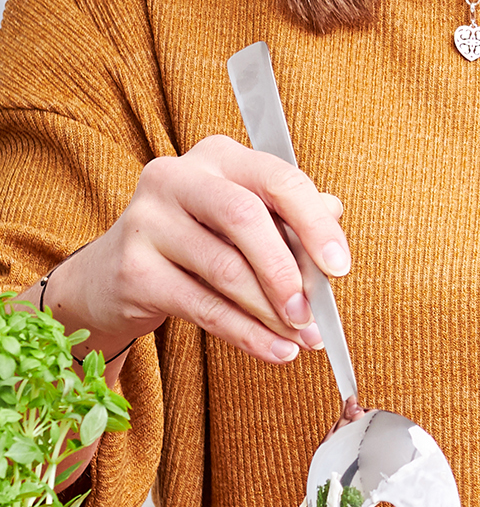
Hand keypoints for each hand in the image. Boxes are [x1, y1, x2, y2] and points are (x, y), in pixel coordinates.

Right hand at [53, 136, 349, 365]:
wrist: (112, 276)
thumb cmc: (199, 242)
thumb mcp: (247, 223)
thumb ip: (290, 219)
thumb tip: (334, 218)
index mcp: (219, 156)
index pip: (279, 181)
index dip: (315, 225)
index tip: (340, 268)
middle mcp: (177, 177)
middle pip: (246, 219)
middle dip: (288, 273)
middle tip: (314, 314)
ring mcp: (146, 220)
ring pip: (225, 269)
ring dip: (271, 313)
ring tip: (301, 338)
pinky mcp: (132, 269)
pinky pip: (202, 307)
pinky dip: (246, 333)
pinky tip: (275, 350)